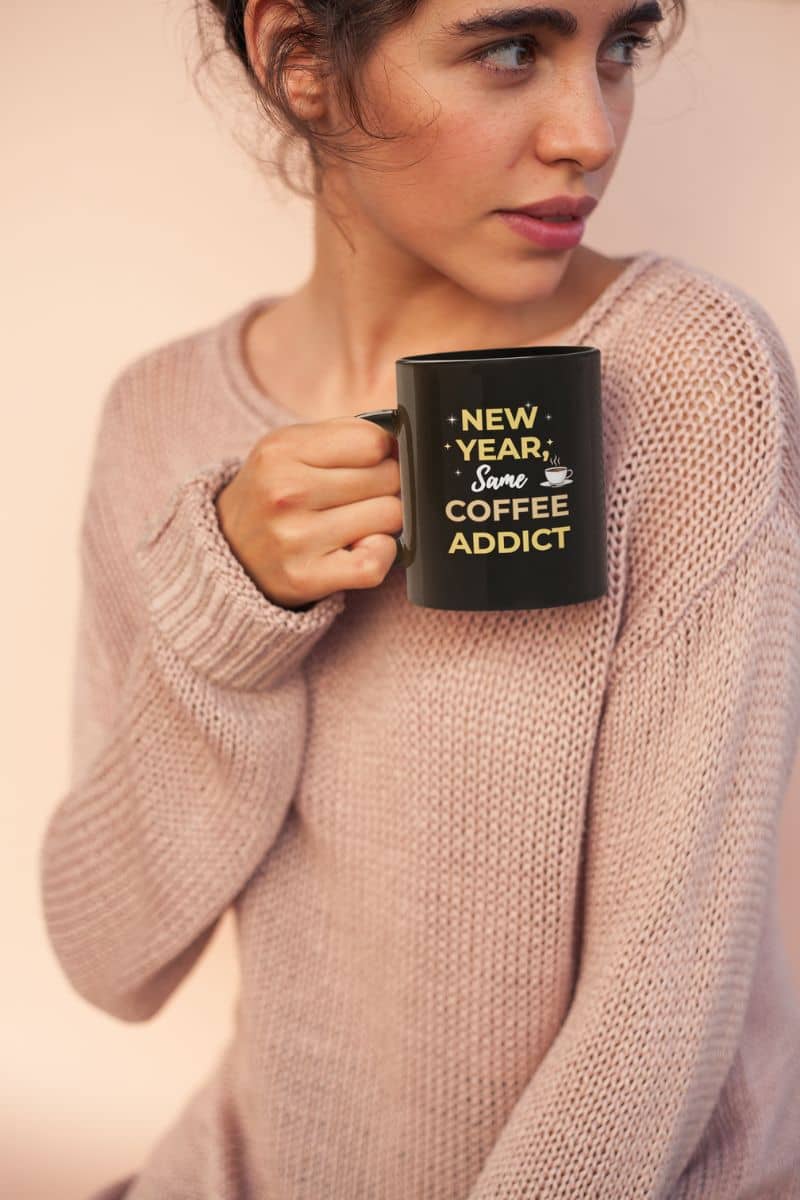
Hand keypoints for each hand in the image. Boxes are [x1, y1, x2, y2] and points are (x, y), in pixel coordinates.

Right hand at [215, 415, 401, 609]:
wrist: (228, 550)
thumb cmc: (275, 493)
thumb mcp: (292, 448)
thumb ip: (347, 435)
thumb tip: (403, 441)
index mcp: (281, 451)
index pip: (373, 441)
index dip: (382, 452)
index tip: (368, 465)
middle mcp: (285, 492)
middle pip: (387, 478)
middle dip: (385, 486)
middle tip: (361, 497)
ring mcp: (295, 538)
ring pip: (389, 516)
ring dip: (383, 521)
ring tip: (357, 522)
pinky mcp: (306, 577)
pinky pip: (375, 563)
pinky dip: (381, 554)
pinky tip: (363, 547)